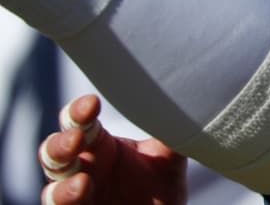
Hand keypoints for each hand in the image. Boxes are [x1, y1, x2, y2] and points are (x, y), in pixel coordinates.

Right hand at [39, 94, 187, 204]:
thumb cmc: (160, 187)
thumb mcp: (169, 158)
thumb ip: (173, 132)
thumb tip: (190, 100)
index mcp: (99, 144)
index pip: (79, 121)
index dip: (79, 111)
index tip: (93, 103)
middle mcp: (82, 168)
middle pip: (54, 152)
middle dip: (61, 144)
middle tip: (77, 138)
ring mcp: (76, 196)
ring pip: (53, 189)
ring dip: (62, 185)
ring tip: (83, 182)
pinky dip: (66, 203)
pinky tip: (83, 192)